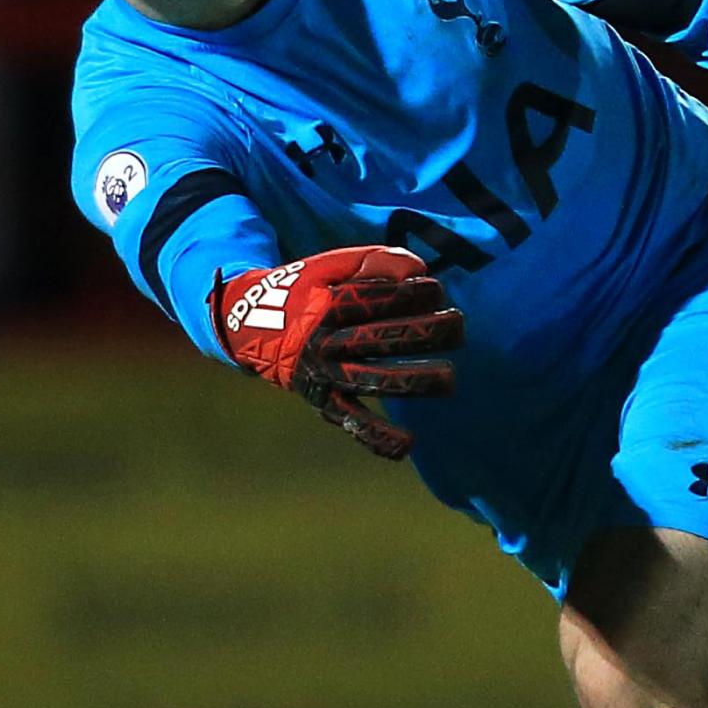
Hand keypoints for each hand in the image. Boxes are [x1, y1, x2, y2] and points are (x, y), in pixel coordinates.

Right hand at [212, 246, 464, 459]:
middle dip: (426, 332)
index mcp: (326, 305)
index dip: (411, 293)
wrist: (248, 326)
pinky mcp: (324, 401)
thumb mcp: (328, 266)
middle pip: (382, 339)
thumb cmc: (303, 290)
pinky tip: (407, 445)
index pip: (377, 300)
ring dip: (414, 381)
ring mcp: (326, 375)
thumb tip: (418, 271)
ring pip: (374, 381)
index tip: (436, 290)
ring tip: (450, 380)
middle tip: (459, 326)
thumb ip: (372, 261)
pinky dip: (377, 437)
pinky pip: (353, 422)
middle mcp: (326, 342)